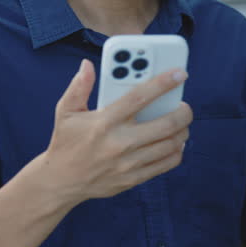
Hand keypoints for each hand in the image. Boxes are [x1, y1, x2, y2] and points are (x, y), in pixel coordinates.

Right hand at [38, 59, 192, 204]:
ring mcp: (128, 163)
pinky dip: (178, 150)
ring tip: (181, 121)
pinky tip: (175, 141)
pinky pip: (167, 163)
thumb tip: (88, 65)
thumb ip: (79, 87)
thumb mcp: (66, 111)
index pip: (140, 97)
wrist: (61, 182)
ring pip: (171, 144)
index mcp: (104, 122)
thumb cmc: (66, 141)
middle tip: (184, 104)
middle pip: (166, 124)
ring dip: (183, 130)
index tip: (180, 74)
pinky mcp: (133, 178)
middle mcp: (119, 143)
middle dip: (183, 111)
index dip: (163, 83)